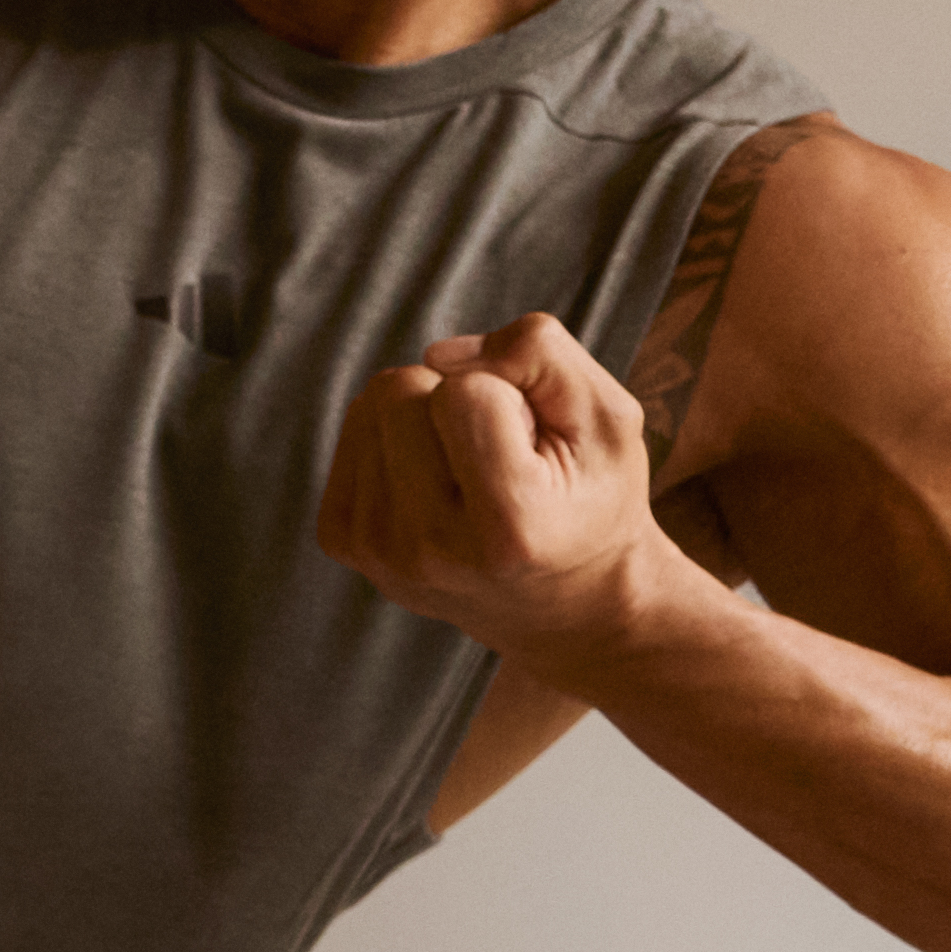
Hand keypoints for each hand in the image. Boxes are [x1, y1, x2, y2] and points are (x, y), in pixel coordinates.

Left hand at [321, 311, 670, 675]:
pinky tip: (436, 478)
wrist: (560, 597)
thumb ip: (542, 357)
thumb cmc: (590, 494)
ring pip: (369, 406)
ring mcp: (377, 551)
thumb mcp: (609, 418)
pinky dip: (394, 437)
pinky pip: (352, 433)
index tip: (535, 439)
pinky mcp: (342, 540)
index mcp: (510, 526)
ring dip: (421, 413)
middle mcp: (430, 549)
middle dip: (452, 393)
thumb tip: (436, 354)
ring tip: (469, 466)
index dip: (507, 389)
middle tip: (500, 449)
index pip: (464, 393)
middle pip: (398, 390)